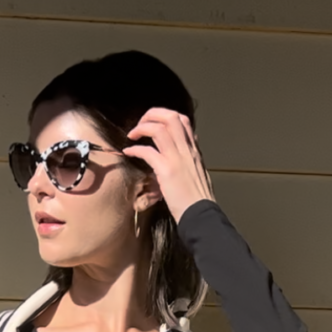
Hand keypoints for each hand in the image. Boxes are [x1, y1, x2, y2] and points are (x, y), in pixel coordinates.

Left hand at [124, 108, 214, 224]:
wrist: (202, 216)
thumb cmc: (199, 202)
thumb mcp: (198, 176)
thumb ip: (190, 164)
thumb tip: (181, 161)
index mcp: (194, 151)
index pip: (183, 120)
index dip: (166, 116)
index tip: (155, 124)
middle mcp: (187, 150)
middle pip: (170, 117)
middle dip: (152, 114)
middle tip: (141, 124)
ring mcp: (177, 159)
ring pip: (159, 128)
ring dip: (142, 127)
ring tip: (133, 135)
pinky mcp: (167, 171)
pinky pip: (147, 151)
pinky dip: (135, 149)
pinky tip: (129, 152)